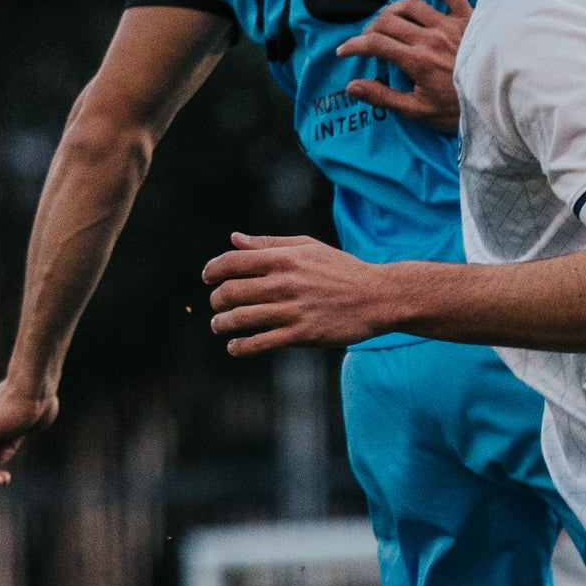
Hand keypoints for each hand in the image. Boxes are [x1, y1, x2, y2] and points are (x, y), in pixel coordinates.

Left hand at [205, 231, 395, 355]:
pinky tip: (235, 346)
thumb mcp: (307, 248)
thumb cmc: (341, 270)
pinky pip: (260, 342)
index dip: (212, 271)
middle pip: (231, 292)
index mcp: (284, 258)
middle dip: (216, 300)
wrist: (378, 297)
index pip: (232, 262)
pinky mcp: (301, 335)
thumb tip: (234, 239)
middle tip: (216, 305)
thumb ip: (269, 244)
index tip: (207, 279)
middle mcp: (284, 283)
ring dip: (221, 324)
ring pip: (240, 319)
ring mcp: (292, 310)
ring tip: (219, 325)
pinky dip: (240, 347)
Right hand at [336, 0, 470, 129]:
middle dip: (370, 29)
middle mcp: (431, 37)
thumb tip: (351, 87)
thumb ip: (383, 97)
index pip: (375, 45)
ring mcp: (450, 24)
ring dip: (392, 9)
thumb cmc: (459, 110)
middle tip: (367, 40)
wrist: (501, 101)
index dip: (354, 46)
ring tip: (386, 19)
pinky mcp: (469, 17)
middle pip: (388, 21)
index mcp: (417, 60)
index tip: (344, 51)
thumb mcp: (418, 111)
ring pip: (411, 4)